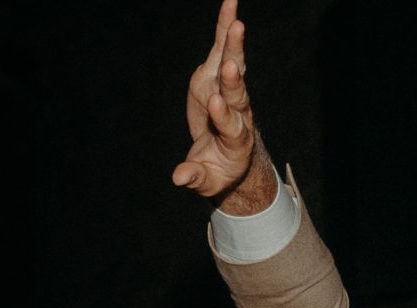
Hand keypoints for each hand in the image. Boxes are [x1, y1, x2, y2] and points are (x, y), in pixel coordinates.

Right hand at [172, 2, 272, 212]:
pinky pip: (225, 50)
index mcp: (236, 139)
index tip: (216, 103)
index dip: (223, 115)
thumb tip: (178, 178)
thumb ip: (194, 177)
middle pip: (238, 94)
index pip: (231, 125)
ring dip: (235, 47)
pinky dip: (227, 28)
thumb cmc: (217, 171)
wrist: (229, 158)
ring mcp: (230, 92)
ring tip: (237, 24)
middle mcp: (238, 112)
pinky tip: (231, 5)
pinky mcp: (220, 77)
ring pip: (235, 67)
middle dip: (234, 80)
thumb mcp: (206, 181)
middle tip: (233, 66)